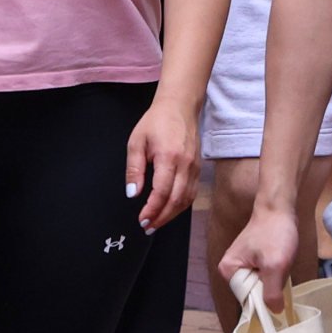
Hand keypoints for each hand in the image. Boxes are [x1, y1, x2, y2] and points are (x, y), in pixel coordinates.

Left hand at [125, 93, 200, 229]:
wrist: (180, 106)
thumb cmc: (157, 121)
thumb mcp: (136, 142)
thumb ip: (134, 169)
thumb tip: (132, 193)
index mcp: (169, 157)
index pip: (162, 192)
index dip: (152, 210)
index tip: (142, 219)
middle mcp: (185, 164)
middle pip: (176, 200)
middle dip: (161, 217)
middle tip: (147, 226)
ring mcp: (195, 167)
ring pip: (186, 199)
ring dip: (172, 215)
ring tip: (157, 222)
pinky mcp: (198, 168)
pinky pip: (192, 193)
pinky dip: (181, 205)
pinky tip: (170, 210)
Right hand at [218, 196, 302, 307]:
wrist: (280, 207)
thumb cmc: (275, 233)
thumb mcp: (275, 265)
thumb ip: (272, 292)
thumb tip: (274, 312)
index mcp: (228, 271)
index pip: (246, 299)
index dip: (264, 298)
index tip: (277, 288)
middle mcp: (230, 269)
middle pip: (253, 293)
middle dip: (270, 286)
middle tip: (279, 270)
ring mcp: (241, 264)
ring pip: (261, 285)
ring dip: (275, 279)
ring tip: (281, 263)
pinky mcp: (253, 260)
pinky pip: (264, 276)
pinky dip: (275, 273)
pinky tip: (281, 261)